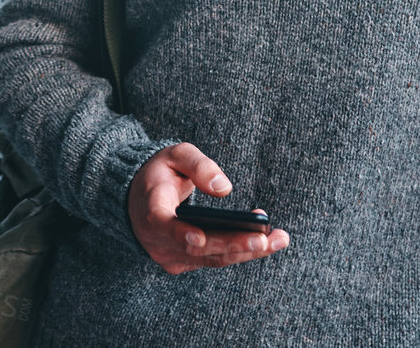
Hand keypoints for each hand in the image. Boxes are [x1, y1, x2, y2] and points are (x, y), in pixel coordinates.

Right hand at [127, 143, 289, 274]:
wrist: (140, 198)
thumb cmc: (160, 173)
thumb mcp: (175, 156)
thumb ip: (198, 165)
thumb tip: (224, 188)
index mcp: (150, 210)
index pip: (162, 225)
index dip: (180, 234)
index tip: (200, 236)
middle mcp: (158, 241)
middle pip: (198, 249)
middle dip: (234, 244)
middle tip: (266, 239)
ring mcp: (170, 256)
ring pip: (212, 259)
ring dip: (247, 251)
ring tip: (278, 239)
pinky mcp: (184, 263)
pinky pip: (214, 260)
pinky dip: (240, 251)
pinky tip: (266, 241)